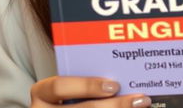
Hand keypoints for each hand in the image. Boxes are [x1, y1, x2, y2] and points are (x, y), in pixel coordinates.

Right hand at [30, 76, 150, 106]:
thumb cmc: (66, 99)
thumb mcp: (68, 90)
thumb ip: (85, 84)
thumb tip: (120, 78)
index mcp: (42, 95)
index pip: (59, 87)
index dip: (87, 85)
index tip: (114, 86)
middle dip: (114, 106)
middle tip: (139, 100)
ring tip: (139, 107)